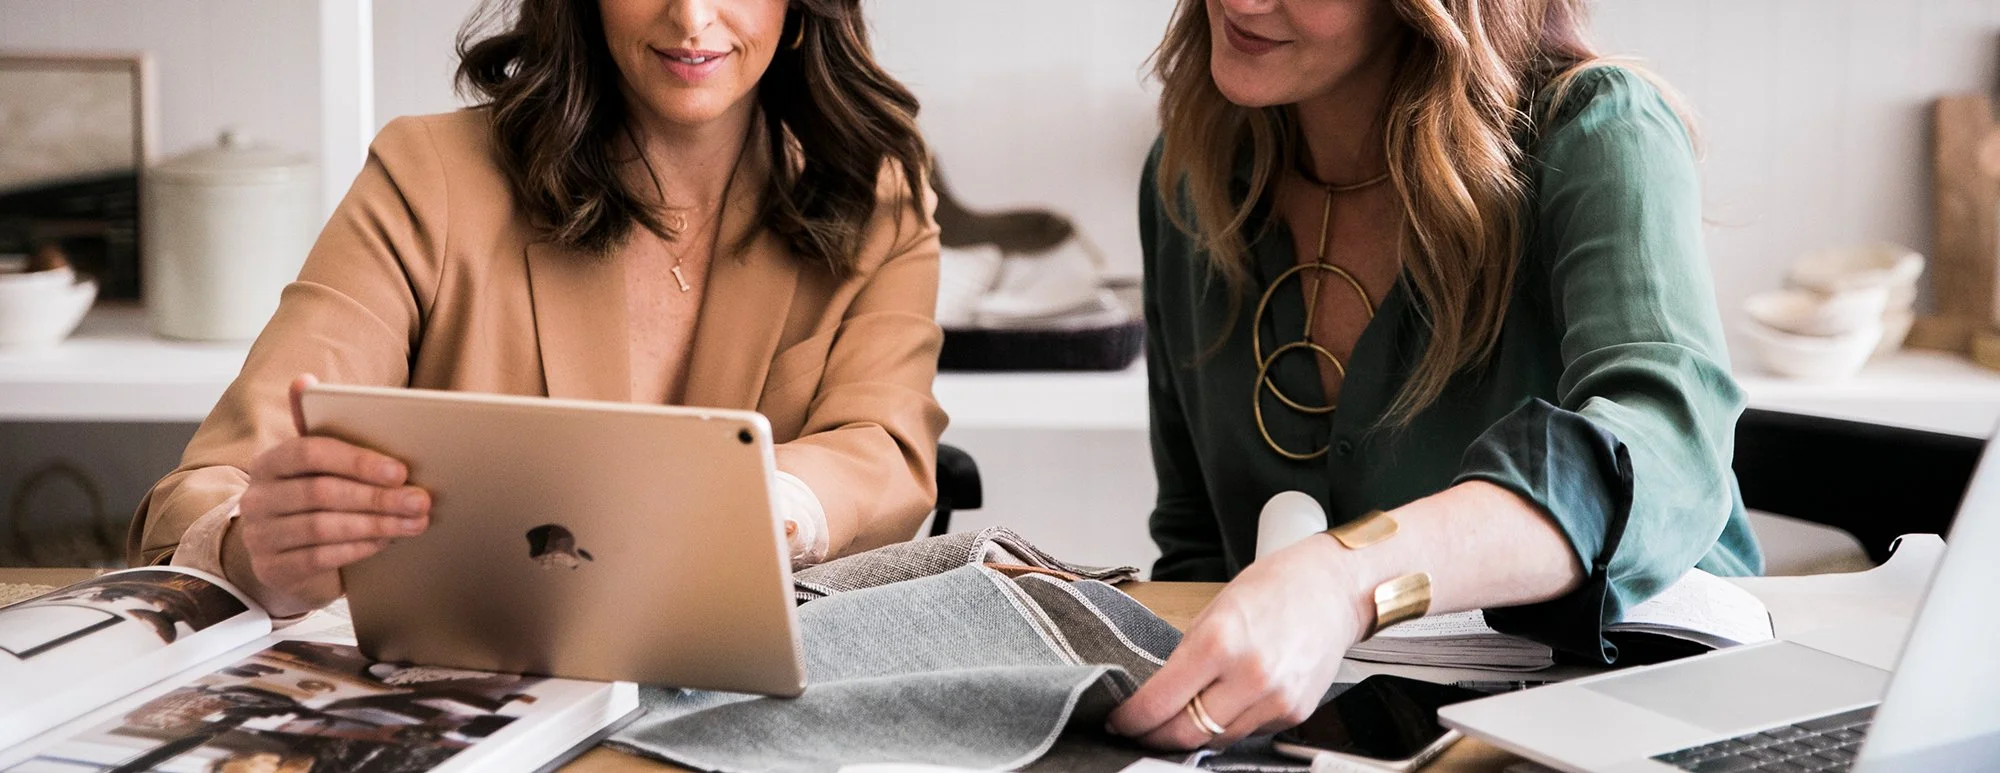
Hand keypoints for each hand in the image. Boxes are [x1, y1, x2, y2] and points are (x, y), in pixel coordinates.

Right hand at [222, 374, 429, 616]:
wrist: (287, 558)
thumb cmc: (315, 501)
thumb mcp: (320, 466)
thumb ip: (322, 428)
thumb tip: (304, 379)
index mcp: (269, 463)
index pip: (308, 452)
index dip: (357, 461)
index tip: (400, 470)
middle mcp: (257, 498)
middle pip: (321, 492)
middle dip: (377, 497)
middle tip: (419, 500)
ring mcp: (260, 536)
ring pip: (322, 527)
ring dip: (375, 524)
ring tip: (413, 522)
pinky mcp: (272, 569)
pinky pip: (319, 558)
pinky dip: (358, 549)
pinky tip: (386, 542)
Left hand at [1107, 534, 1368, 749]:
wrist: (1334, 588)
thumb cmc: (1275, 588)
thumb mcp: (1214, 610)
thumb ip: (1186, 657)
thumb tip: (1157, 696)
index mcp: (1219, 642)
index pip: (1160, 703)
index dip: (1132, 719)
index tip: (1119, 720)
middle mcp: (1249, 676)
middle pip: (1186, 733)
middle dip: (1155, 737)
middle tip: (1139, 730)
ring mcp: (1275, 699)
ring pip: (1216, 740)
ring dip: (1191, 734)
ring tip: (1178, 718)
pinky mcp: (1293, 713)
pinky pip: (1247, 733)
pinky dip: (1228, 726)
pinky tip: (1224, 706)